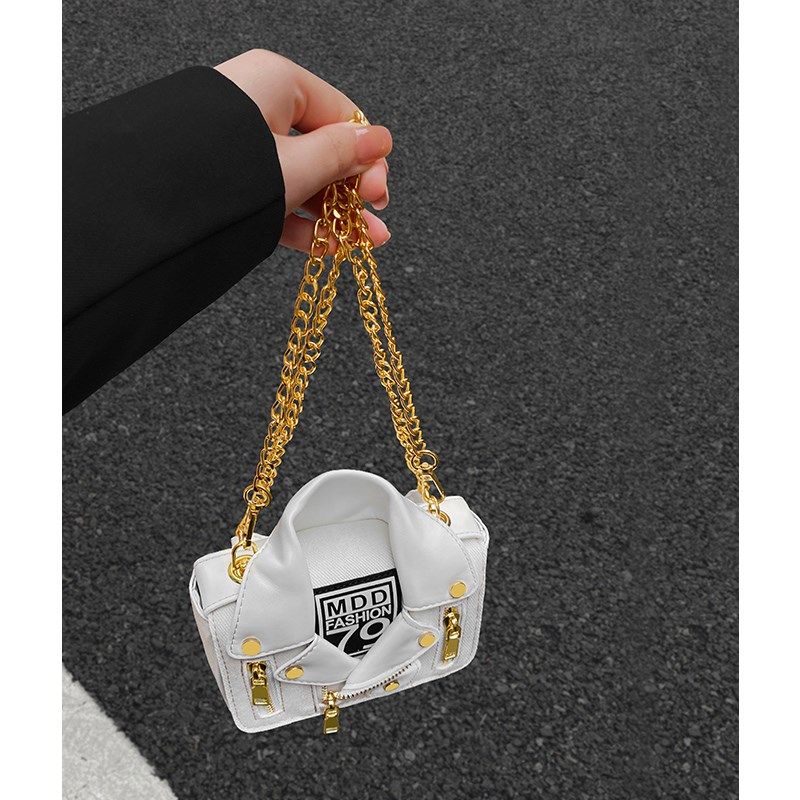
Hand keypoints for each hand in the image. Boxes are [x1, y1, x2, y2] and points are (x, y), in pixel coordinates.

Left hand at [216, 50, 391, 252]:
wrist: (154, 210)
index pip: (341, 114)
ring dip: (334, 213)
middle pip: (323, 150)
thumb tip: (379, 138)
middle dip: (353, 191)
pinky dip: (302, 222)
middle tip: (374, 221)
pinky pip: (277, 199)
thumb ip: (342, 155)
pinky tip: (328, 244)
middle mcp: (260, 109)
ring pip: (302, 180)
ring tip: (363, 241)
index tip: (379, 193)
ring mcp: (244, 149)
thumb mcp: (298, 166)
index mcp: (278, 84)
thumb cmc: (227, 177)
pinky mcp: (231, 183)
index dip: (368, 156)